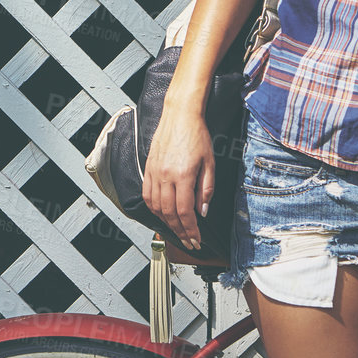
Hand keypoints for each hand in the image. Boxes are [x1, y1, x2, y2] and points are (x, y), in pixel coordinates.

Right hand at [141, 112, 214, 251]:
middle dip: (180, 231)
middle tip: (188, 242)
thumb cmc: (197, 135)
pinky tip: (162, 214)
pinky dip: (154, 209)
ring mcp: (154, 173)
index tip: (196, 240)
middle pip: (170, 213)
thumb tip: (202, 212)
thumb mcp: (210, 163)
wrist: (180, 115)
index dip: (190, 230)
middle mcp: (165, 176)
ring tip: (177, 231)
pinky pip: (147, 195)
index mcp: (182, 175)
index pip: (185, 212)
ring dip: (166, 223)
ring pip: (156, 207)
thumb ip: (206, 189)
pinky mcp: (148, 169)